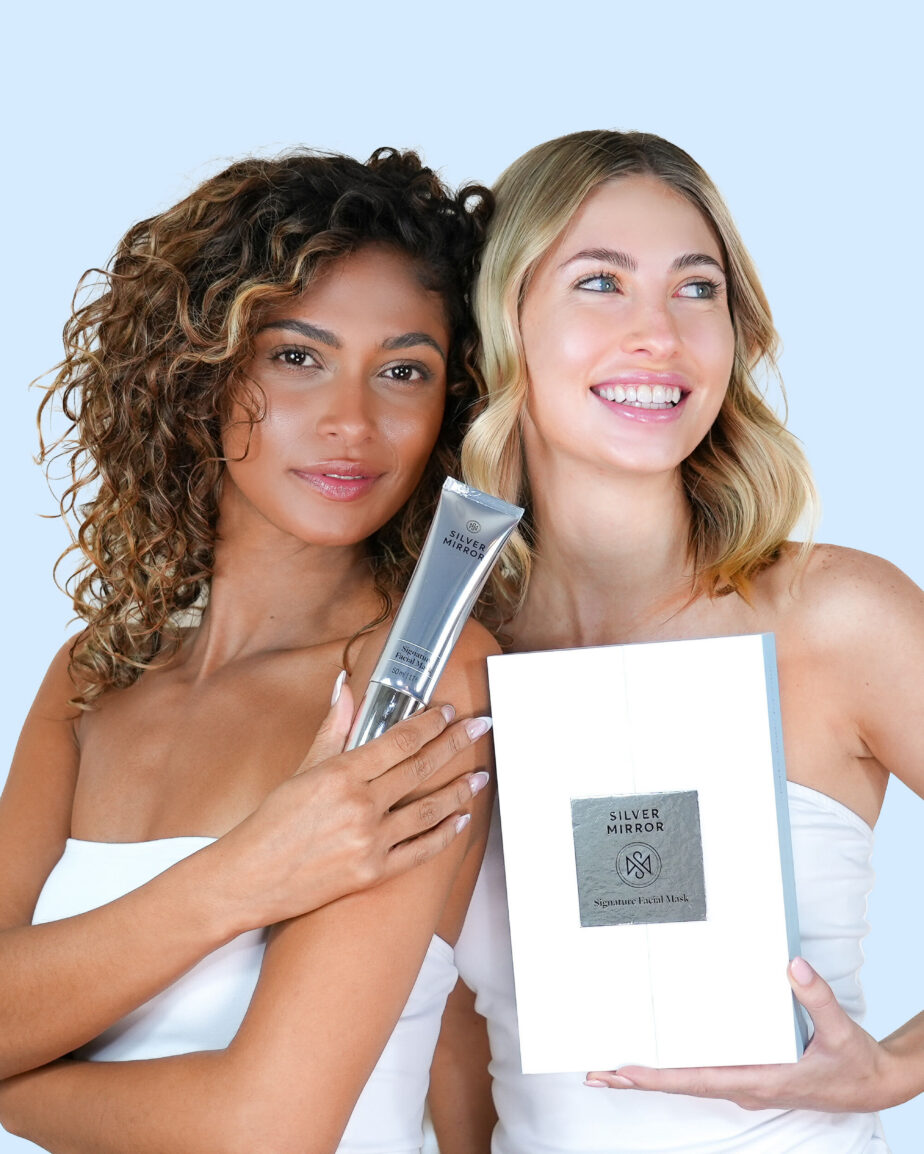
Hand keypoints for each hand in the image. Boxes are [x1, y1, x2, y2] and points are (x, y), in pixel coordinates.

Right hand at [206, 676, 491, 932]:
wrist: (250, 877)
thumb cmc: (271, 824)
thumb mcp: (302, 770)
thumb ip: (332, 729)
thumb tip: (347, 689)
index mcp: (341, 774)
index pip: (399, 740)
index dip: (429, 723)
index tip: (448, 712)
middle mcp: (360, 805)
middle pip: (421, 768)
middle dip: (456, 743)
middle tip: (480, 728)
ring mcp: (369, 840)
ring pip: (429, 810)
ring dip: (459, 790)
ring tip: (480, 777)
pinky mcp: (373, 872)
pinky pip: (420, 851)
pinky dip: (444, 834)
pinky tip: (459, 819)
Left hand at [586, 958, 902, 1112]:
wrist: (870, 1084)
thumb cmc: (853, 1064)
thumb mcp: (840, 1031)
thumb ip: (817, 998)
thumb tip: (792, 966)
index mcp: (760, 1079)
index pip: (698, 1079)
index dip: (660, 1076)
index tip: (625, 1071)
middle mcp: (744, 1083)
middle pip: (681, 1082)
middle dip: (638, 1079)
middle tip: (597, 1072)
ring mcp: (744, 1081)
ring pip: (688, 1079)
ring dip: (651, 1075)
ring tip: (613, 1068)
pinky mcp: (748, 1075)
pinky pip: (702, 1072)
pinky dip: (674, 1068)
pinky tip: (658, 1059)